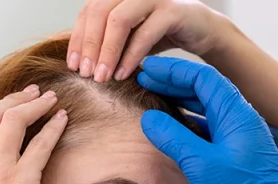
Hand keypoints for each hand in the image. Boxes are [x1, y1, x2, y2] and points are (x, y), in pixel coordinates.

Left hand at [67, 0, 227, 81]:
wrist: (203, 31)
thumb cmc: (162, 34)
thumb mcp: (130, 38)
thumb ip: (109, 42)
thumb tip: (80, 61)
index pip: (89, 11)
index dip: (78, 38)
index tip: (73, 65)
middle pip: (99, 13)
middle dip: (90, 46)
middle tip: (85, 74)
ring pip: (119, 20)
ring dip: (107, 51)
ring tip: (101, 77)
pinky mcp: (171, 12)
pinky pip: (144, 34)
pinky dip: (130, 56)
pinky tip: (122, 74)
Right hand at [137, 57, 277, 183]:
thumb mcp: (201, 165)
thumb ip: (174, 138)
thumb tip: (149, 118)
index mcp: (236, 114)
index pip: (203, 77)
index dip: (173, 70)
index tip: (148, 68)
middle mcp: (241, 119)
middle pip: (204, 88)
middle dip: (174, 82)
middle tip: (145, 80)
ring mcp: (241, 135)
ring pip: (207, 107)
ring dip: (181, 100)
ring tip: (154, 98)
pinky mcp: (238, 152)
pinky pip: (211, 126)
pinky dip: (190, 120)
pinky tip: (174, 126)